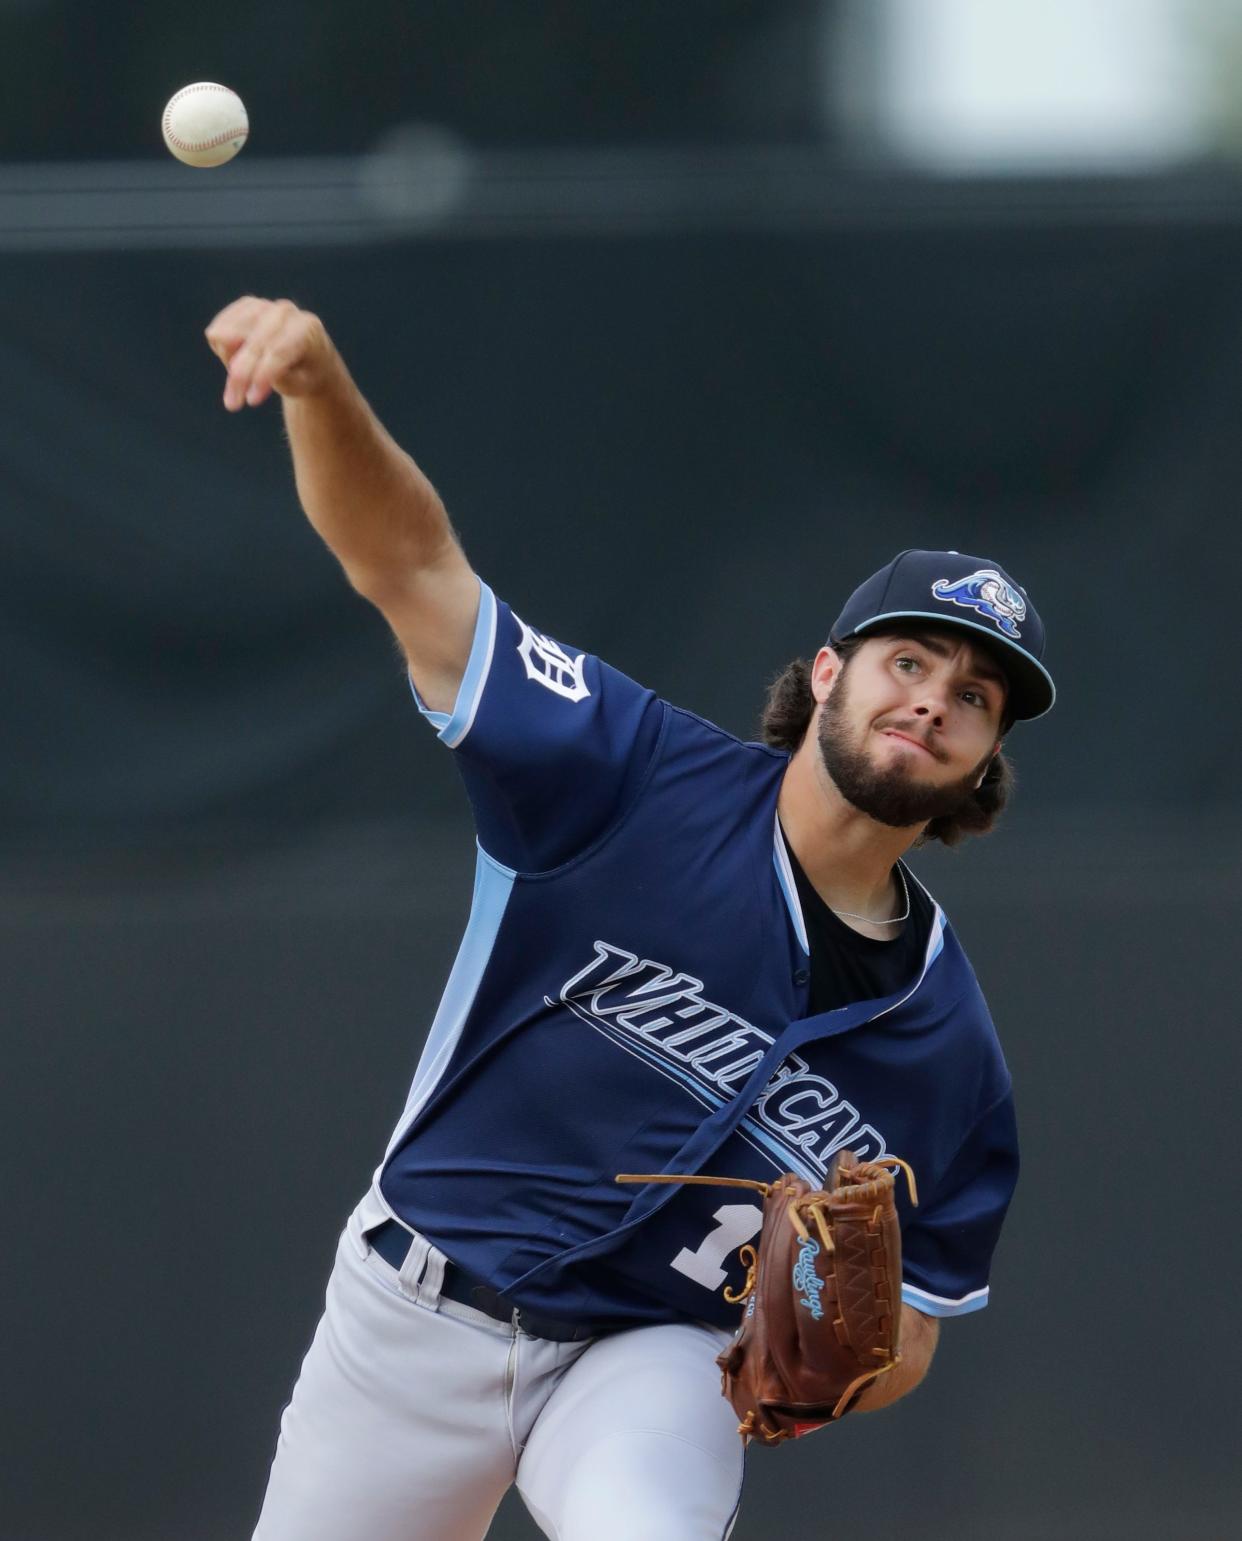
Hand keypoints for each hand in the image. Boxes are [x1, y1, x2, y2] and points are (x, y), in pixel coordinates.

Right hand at [205, 296, 337, 411]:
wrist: (308, 357)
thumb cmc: (304, 374)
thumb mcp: (299, 384)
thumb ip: (274, 375)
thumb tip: (235, 367)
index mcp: (308, 330)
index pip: (279, 352)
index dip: (262, 376)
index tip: (251, 401)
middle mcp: (287, 312)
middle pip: (256, 343)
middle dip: (241, 375)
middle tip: (233, 405)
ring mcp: (265, 305)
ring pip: (234, 330)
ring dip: (227, 362)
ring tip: (234, 389)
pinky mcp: (246, 306)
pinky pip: (224, 324)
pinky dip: (222, 346)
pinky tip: (231, 362)